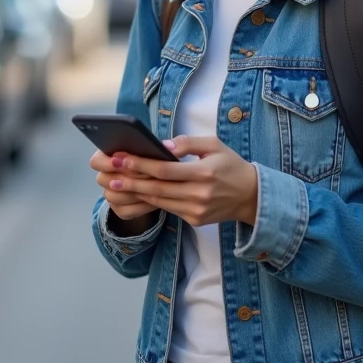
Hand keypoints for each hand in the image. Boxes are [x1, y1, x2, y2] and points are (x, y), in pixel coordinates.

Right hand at [90, 149, 158, 220]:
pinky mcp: (120, 209)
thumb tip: (165, 147)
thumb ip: (157, 149)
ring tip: (152, 189)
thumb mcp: (157, 152)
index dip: (106, 162)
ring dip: (132, 193)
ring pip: (112, 197)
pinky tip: (153, 202)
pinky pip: (124, 211)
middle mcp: (106, 176)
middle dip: (124, 178)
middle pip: (102, 180)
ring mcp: (111, 194)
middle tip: (145, 175)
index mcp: (108, 157)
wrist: (161, 183)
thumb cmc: (154, 161)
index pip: (96, 161)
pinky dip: (139, 207)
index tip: (118, 162)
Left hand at [110, 136, 258, 226]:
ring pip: (160, 201)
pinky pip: (168, 209)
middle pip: (158, 188)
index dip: (141, 164)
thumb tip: (163, 145)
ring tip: (117, 184)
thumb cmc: (231, 165)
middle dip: (131, 181)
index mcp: (205, 173)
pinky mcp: (195, 220)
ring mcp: (197, 210)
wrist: (251, 196)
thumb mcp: (214, 145)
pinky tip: (138, 193)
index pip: (165, 170)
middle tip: (111, 174)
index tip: (121, 158)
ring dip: (137, 193)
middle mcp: (200, 194)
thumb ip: (188, 142)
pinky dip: (152, 200)